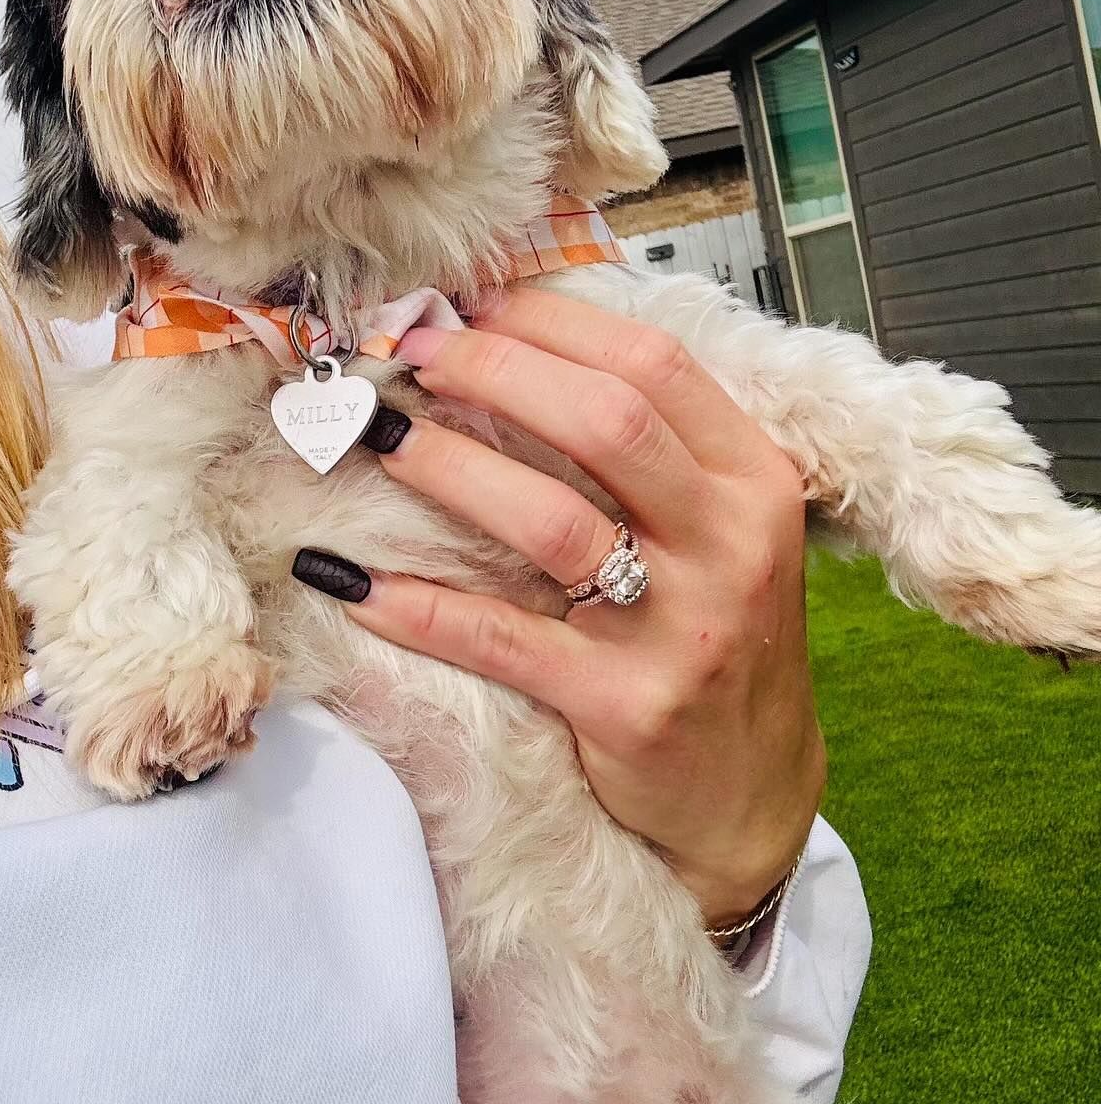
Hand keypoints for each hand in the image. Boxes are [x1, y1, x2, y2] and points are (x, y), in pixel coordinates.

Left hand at [291, 287, 825, 930]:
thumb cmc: (715, 639)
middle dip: (494, 372)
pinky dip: (418, 604)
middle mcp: (730, 544)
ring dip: (450, 468)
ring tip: (379, 437)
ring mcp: (682, 629)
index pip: (653, 365)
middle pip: (606, 421)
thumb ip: (647, 450)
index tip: (470, 308)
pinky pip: (502, 640)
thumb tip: (514, 353)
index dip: (550, 323)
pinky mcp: (626, 708)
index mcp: (754, 480)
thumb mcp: (718, 530)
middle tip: (412, 359)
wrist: (751, 795)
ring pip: (552, 521)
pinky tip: (350, 577)